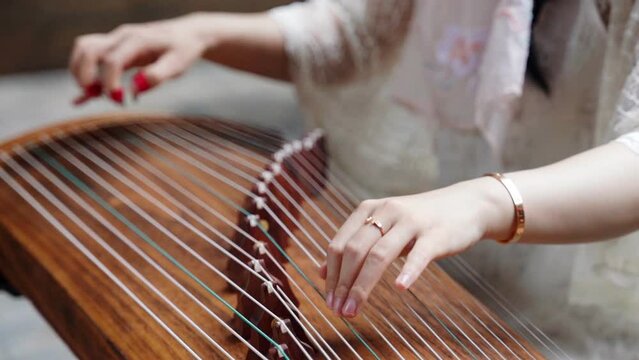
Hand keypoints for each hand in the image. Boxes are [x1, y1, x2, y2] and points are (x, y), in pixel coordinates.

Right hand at [69, 13, 211, 103]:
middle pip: (87, 49)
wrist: (187, 34)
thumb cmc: (183, 50)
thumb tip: (134, 90)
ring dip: (80, 72)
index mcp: (137, 40)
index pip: (112, 61)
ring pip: (84, 49)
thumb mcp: (178, 65)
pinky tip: (81, 98)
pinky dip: (83, 74)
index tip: (119, 100)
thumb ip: (157, 76)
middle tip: (97, 96)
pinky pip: (90, 56)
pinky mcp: (114, 47)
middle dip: (85, 76)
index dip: (110, 84)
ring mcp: (115, 39)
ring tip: (92, 94)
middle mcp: (121, 36)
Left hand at [320, 177, 514, 317]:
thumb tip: (322, 272)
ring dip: (363, 286)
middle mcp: (386, 211)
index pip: (339, 244)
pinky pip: (419, 255)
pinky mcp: (436, 234)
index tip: (329, 301)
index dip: (331, 275)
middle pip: (355, 250)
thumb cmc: (419, 222)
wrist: (467, 205)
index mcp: (369, 210)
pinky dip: (408, 271)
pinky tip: (400, 288)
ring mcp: (411, 222)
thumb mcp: (383, 228)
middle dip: (343, 284)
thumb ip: (355, 246)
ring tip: (354, 310)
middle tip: (339, 311)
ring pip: (379, 254)